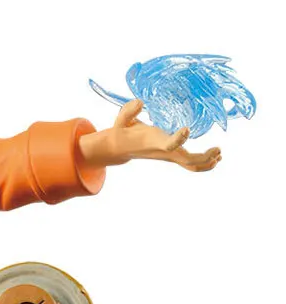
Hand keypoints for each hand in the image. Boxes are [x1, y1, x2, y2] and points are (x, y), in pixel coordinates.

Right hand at [79, 100, 221, 171]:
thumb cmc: (123, 132)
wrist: (120, 148)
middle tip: (218, 149)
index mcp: (153, 142)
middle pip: (186, 160)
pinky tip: (215, 158)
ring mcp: (169, 156)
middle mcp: (164, 152)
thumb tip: (140, 102)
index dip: (177, 139)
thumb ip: (128, 111)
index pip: (167, 145)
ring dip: (206, 163)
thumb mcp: (121, 120)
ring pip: (190, 165)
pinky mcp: (172, 156)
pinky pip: (190, 164)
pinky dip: (204, 164)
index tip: (187, 129)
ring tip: (219, 154)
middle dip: (203, 157)